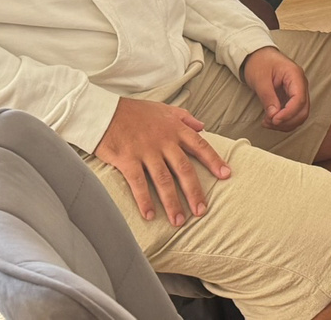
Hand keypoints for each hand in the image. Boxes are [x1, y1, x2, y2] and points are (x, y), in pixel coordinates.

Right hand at [93, 97, 230, 225]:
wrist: (103, 111)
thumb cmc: (134, 111)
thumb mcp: (163, 108)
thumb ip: (184, 117)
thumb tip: (203, 126)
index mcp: (174, 129)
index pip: (200, 146)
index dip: (214, 160)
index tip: (226, 175)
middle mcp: (163, 141)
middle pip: (184, 169)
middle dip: (194, 191)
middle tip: (202, 211)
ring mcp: (145, 151)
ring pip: (163, 180)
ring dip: (172, 202)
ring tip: (179, 222)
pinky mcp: (127, 159)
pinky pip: (138, 183)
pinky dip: (144, 200)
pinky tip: (150, 215)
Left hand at [242, 46, 309, 131]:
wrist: (258, 56)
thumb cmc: (260, 62)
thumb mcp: (260, 79)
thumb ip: (268, 97)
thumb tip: (273, 115)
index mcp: (295, 75)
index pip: (299, 99)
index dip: (288, 113)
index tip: (275, 120)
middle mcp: (300, 84)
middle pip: (303, 110)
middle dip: (287, 121)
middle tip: (270, 122)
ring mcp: (297, 92)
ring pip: (299, 115)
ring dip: (285, 123)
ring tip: (267, 122)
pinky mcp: (291, 98)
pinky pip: (293, 113)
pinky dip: (283, 121)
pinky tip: (271, 120)